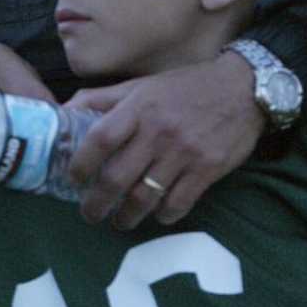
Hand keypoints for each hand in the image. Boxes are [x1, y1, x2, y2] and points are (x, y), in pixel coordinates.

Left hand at [63, 51, 262, 228]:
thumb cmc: (184, 87)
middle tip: (89, 214)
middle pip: (117, 176)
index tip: (72, 180)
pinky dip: (163, 215)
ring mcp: (184, 153)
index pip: (100, 139)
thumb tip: (63, 110)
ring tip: (118, 222)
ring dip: (127, 216)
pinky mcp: (207, 170)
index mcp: (138, 108)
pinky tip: (156, 216)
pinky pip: (179, 203)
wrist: (243, 88)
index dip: (81, 163)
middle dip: (97, 202)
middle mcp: (158, 132)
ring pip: (146, 196)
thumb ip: (102, 98)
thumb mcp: (141, 84)